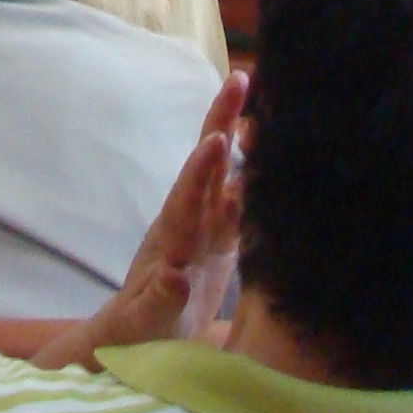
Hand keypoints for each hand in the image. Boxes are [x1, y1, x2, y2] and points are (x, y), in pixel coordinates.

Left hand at [37, 71, 248, 366]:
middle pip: (208, 168)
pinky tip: (273, 147)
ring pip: (227, 176)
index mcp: (172, 242)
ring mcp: (205, 229)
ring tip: (261, 98)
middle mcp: (190, 225)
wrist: (139, 334)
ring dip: (241, 139)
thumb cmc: (140, 332)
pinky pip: (240, 200)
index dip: (203, 171)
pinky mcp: (220, 242)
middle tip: (241, 78)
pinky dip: (255, 174)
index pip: (189, 198)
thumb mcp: (146, 323)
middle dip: (221, 124)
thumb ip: (159, 301)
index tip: (218, 138)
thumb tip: (174, 276)